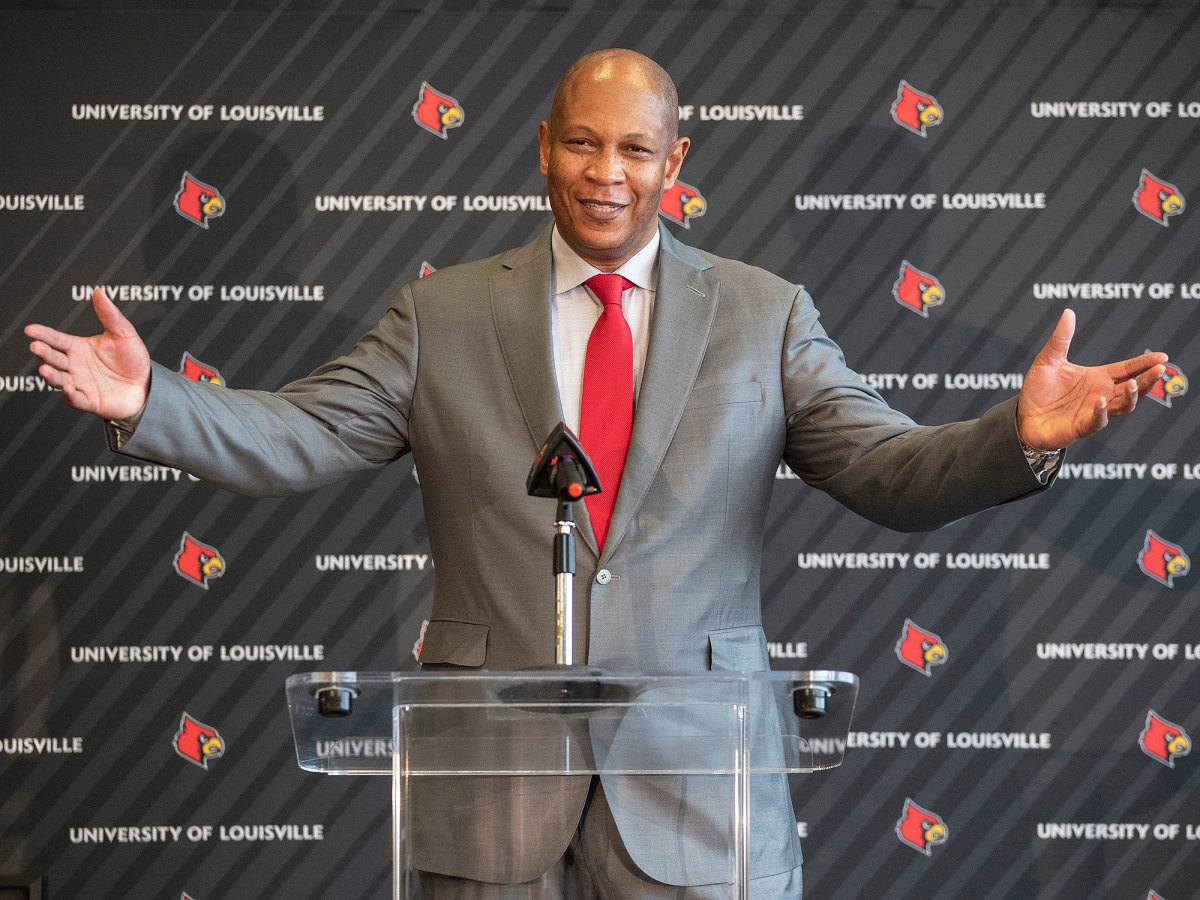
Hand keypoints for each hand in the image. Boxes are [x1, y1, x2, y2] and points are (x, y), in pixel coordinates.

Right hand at [25, 288, 150, 419]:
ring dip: (50, 374)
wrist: (146, 385)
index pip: (56, 340)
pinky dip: (69, 394)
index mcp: (78, 348)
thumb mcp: (124, 334)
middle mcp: (74, 365)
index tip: (31, 329)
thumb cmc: (132, 359)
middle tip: (36, 347)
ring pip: (58, 379)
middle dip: (43, 353)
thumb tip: (99, 292)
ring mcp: (79, 383)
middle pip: (53, 358)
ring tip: (45, 368)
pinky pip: (74, 399)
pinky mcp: (88, 400)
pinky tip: (67, 387)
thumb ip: (110, 315)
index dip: (43, 335)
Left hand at [1017, 309, 1166, 449]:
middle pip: (1133, 388)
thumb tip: (1068, 312)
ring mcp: (1094, 412)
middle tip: (1159, 369)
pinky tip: (1102, 402)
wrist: (1021, 415)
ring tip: (1133, 384)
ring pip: (1122, 406)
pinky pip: (1097, 422)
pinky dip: (1101, 413)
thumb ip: (1061, 339)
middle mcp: (1101, 395)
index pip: (1127, 369)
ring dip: (1130, 396)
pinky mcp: (1081, 427)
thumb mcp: (1048, 360)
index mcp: (1098, 378)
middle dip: (1148, 379)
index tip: (1162, 357)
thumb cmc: (1038, 389)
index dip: (1144, 363)